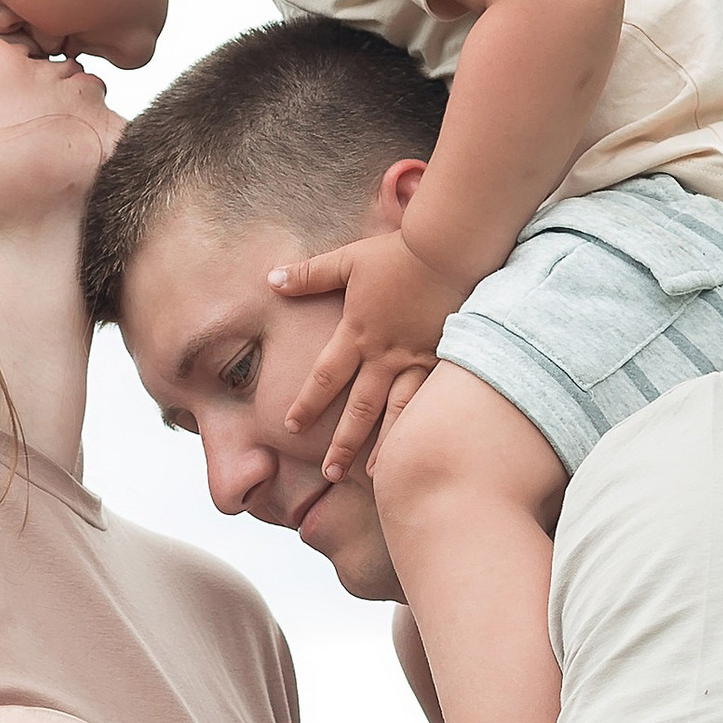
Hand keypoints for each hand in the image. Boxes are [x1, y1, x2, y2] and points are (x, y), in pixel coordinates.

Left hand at [272, 224, 459, 481]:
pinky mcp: (447, 359)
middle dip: (342, 443)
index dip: (307, 403)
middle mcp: (386, 355)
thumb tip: (272, 279)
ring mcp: (418, 360)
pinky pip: (432, 401)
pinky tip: (420, 444)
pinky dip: (422, 425)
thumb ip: (310, 275)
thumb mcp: (347, 261)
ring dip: (383, 446)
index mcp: (358, 333)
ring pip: (397, 413)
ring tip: (374, 474)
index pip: (325, 377)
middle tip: (329, 474)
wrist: (449, 248)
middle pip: (359, 408)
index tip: (291, 427)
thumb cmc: (398, 253)